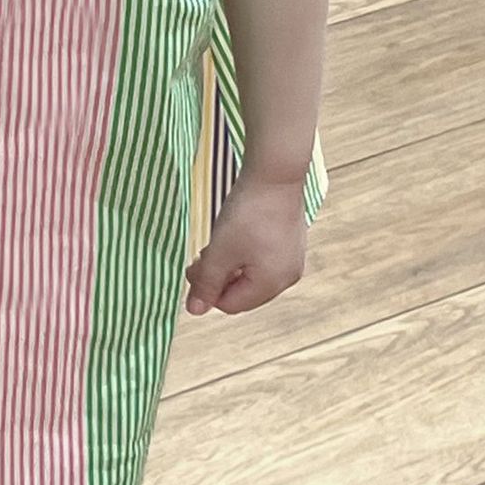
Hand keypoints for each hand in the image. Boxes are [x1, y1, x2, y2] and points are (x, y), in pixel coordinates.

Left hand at [184, 173, 306, 316]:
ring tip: (216, 244)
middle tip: (199, 257)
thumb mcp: (220, 251)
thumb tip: (194, 311)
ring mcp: (292, 258)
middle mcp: (287, 277)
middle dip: (219, 278)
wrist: (275, 173)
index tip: (191, 269)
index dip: (206, 291)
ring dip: (230, 264)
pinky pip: (264, 257)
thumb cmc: (247, 214)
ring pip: (252, 273)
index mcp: (271, 284)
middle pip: (244, 291)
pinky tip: (235, 234)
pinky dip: (245, 252)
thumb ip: (206, 283)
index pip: (231, 305)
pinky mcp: (292, 240)